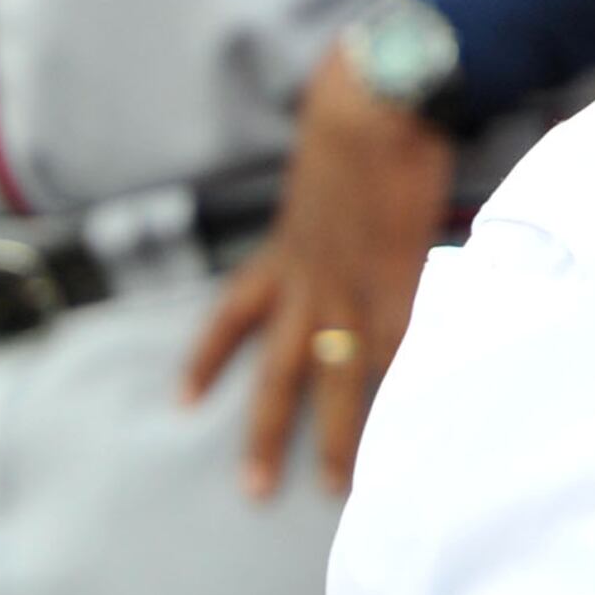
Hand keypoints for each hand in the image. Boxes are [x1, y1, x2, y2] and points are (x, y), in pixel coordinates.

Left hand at [183, 48, 455, 498]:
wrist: (376, 105)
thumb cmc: (352, 120)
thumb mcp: (317, 174)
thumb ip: (322, 208)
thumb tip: (335, 212)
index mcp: (283, 251)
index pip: (232, 316)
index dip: (208, 361)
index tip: (185, 402)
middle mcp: (309, 281)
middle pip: (280, 372)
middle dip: (266, 433)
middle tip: (255, 488)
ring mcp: (355, 286)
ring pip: (337, 380)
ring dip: (339, 437)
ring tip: (341, 486)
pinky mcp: (401, 280)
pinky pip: (398, 350)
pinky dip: (402, 391)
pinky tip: (409, 427)